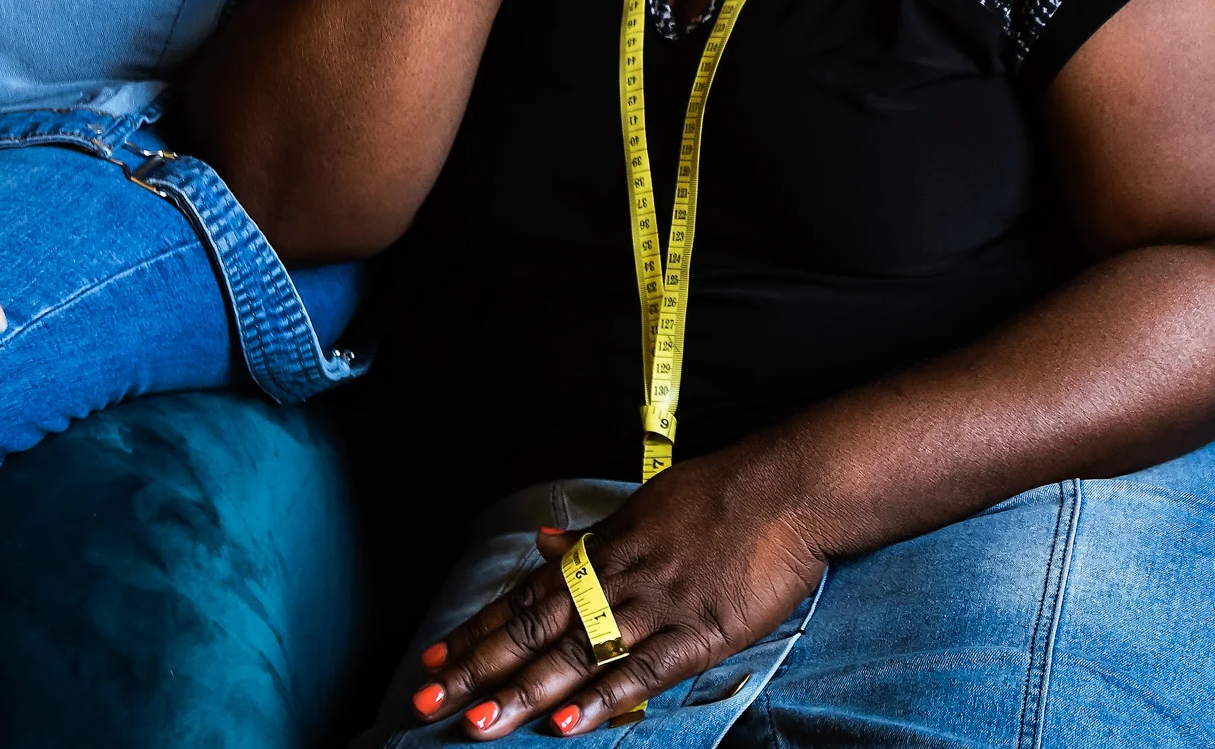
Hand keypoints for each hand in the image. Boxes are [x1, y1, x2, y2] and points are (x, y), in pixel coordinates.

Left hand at [408, 453, 825, 736]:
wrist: (787, 490)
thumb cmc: (718, 496)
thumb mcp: (646, 507)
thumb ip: (594, 538)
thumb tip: (543, 544)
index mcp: (605, 548)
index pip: (528, 597)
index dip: (480, 630)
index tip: (435, 660)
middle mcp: (619, 577)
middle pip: (537, 628)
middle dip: (480, 667)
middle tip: (427, 700)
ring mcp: (656, 606)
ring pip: (578, 653)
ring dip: (524, 691)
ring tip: (477, 723)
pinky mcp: (697, 633)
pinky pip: (640, 670)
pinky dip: (601, 697)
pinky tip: (566, 724)